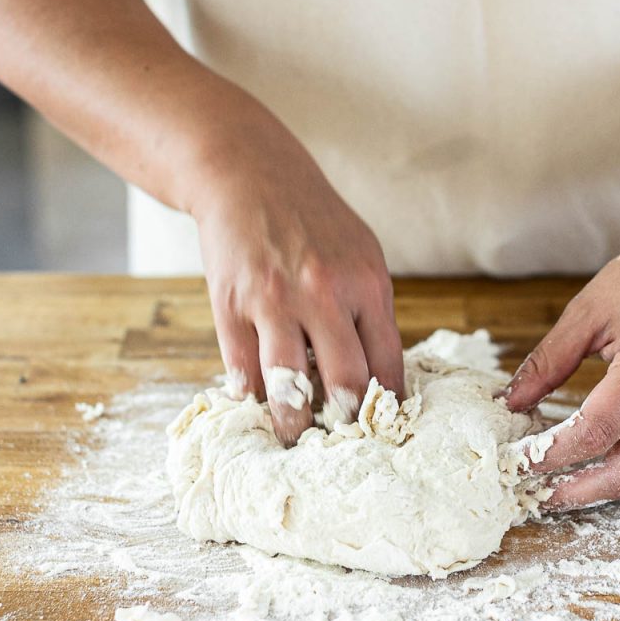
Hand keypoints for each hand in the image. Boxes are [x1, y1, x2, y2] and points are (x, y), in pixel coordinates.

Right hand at [189, 115, 403, 446]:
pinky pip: (243, 371)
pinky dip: (252, 394)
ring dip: (295, 425)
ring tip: (298, 439)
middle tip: (342, 444)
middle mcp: (325, 293)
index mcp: (368, 283)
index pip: (389, 365)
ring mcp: (274, 300)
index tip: (382, 431)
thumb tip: (380, 379)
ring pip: (290, 389)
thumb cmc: (313, 220)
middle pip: (348, 385)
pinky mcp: (231, 305)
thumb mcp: (361, 254)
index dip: (387, 408)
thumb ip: (370, 311)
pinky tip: (258, 400)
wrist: (249, 175)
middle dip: (347, 425)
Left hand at [501, 230, 619, 507]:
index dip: (555, 453)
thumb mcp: (590, 308)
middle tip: (537, 496)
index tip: (520, 460)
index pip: (598, 430)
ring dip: (604, 490)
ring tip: (560, 491)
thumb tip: (510, 401)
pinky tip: (597, 469)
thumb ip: (549, 359)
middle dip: (578, 491)